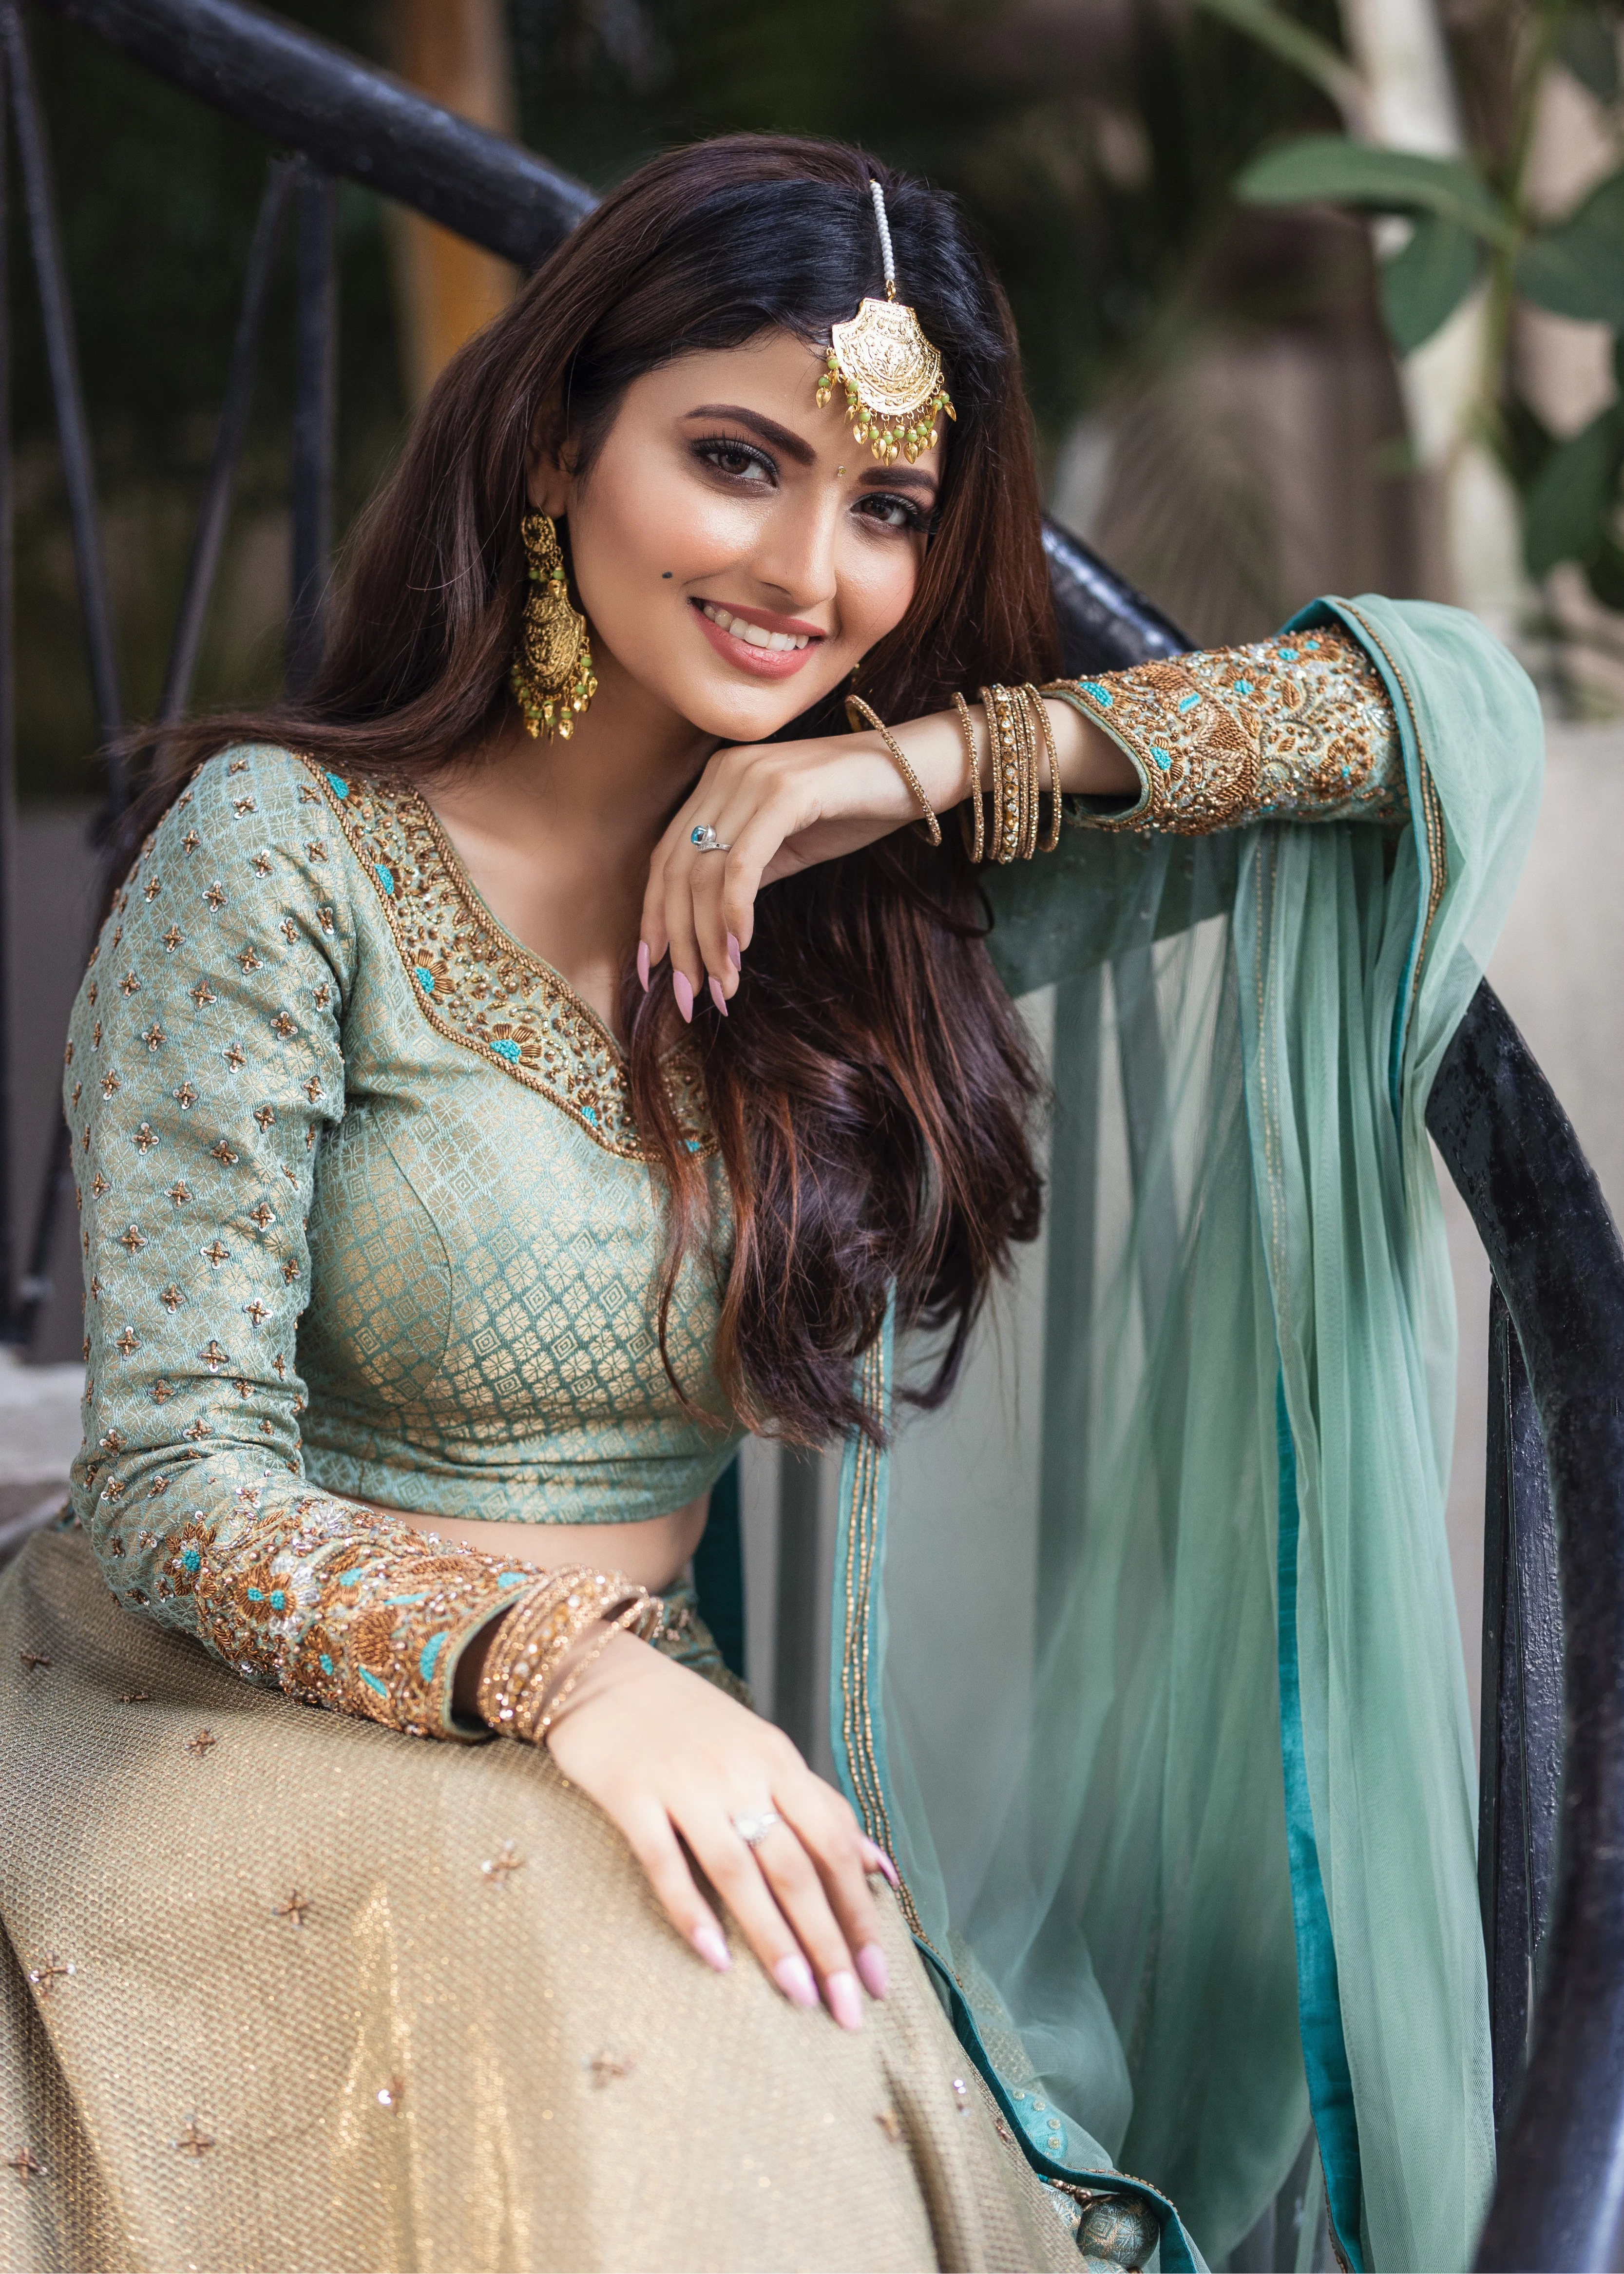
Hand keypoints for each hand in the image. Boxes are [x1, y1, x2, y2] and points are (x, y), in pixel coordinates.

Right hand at [543, 1627, 897, 2026]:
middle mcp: (740, 1771)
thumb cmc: (688, 1721)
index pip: (835, 1842)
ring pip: (739, 1870)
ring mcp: (685, 1782)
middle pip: (796, 1866)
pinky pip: (664, 1861)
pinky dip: (691, 1911)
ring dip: (773, 1938)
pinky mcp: (632, 1794)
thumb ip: (815, 1806)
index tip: (879, 1976)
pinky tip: (713, 1958)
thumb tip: (879, 1868)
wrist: (601, 1672)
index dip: (860, 1911)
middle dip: (828, 1943)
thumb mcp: (762, 1750)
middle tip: (849, 2010)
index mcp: (777, 1760)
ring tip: (799, 1996)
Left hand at [637, 695, 1127, 1016]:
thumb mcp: (788, 846)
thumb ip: (743, 874)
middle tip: (688, 999)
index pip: (666, 859)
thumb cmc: (857, 807)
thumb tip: (708, 930)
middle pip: (677, 872)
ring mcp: (753, 777)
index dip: (654, 918)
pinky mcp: (787, 791)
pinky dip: (736, 910)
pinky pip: (744, 862)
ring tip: (723, 990)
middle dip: (678, 943)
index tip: (653, 972)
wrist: (921, 769)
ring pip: (705, 874)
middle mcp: (725, 773)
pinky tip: (744, 948)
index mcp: (717, 783)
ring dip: (710, 941)